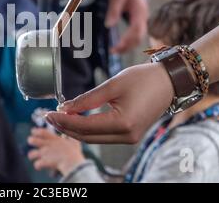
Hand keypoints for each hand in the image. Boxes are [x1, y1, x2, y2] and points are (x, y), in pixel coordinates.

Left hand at [27, 128, 85, 175]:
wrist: (71, 162)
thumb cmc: (73, 152)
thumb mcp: (74, 142)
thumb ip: (71, 138)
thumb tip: (72, 135)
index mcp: (53, 139)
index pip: (41, 132)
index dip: (35, 131)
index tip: (33, 131)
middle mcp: (46, 145)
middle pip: (32, 140)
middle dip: (30, 141)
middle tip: (31, 141)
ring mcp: (44, 154)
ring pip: (31, 153)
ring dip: (32, 155)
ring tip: (32, 156)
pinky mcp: (44, 162)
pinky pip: (37, 164)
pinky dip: (38, 165)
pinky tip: (39, 166)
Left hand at [46, 63, 173, 143]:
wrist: (170, 81)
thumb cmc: (144, 79)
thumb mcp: (112, 85)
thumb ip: (87, 98)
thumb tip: (65, 108)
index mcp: (123, 124)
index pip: (84, 127)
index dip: (63, 121)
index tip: (48, 113)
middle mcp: (126, 136)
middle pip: (87, 137)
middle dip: (66, 127)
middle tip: (48, 116)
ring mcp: (129, 138)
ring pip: (94, 139)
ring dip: (75, 130)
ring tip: (58, 118)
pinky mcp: (130, 134)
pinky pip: (103, 136)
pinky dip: (88, 129)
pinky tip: (76, 120)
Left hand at [106, 0, 148, 53]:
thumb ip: (113, 10)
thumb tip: (108, 26)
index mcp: (140, 11)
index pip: (137, 28)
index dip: (128, 38)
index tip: (118, 45)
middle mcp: (143, 18)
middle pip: (139, 37)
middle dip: (127, 46)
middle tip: (113, 51)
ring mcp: (142, 23)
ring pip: (138, 39)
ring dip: (128, 47)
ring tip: (114, 51)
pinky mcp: (139, 26)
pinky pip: (136, 38)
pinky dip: (129, 44)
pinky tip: (119, 48)